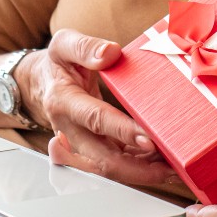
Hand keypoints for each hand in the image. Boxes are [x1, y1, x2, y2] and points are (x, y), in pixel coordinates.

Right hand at [17, 30, 176, 187]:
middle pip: (103, 159)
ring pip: (111, 167)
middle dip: (137, 168)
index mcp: (62, 101)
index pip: (95, 120)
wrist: (43, 83)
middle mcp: (69, 130)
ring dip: (142, 172)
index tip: (148, 138)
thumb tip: (110, 53)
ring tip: (173, 168)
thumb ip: (85, 47)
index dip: (122, 131)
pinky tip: (161, 164)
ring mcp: (79, 144)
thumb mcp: (64, 44)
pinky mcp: (91, 150)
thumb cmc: (57, 64)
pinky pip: (115, 163)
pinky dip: (138, 167)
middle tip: (169, 165)